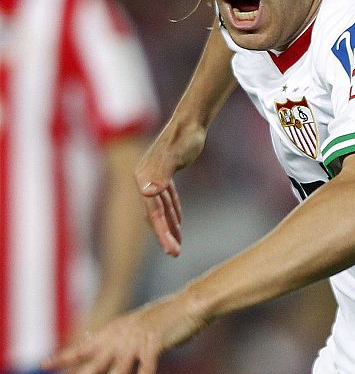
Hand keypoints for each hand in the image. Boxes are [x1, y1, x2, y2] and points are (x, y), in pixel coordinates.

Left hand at [42, 293, 202, 373]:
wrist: (189, 304)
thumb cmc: (164, 317)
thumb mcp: (134, 325)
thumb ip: (116, 336)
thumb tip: (92, 341)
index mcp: (116, 329)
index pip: (85, 345)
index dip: (65, 356)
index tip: (44, 365)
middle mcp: (122, 334)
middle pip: (95, 359)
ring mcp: (138, 339)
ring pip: (118, 368)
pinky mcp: (155, 344)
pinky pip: (146, 369)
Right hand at [135, 121, 205, 256]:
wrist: (191, 121)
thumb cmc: (186, 137)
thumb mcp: (177, 155)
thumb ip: (163, 174)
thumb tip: (147, 192)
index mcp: (144, 178)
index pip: (153, 213)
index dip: (163, 233)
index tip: (173, 252)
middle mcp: (144, 178)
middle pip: (154, 213)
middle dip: (165, 234)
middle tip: (175, 253)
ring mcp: (152, 176)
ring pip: (160, 208)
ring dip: (169, 225)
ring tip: (178, 244)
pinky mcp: (163, 174)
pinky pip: (166, 199)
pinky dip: (172, 211)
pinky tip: (179, 223)